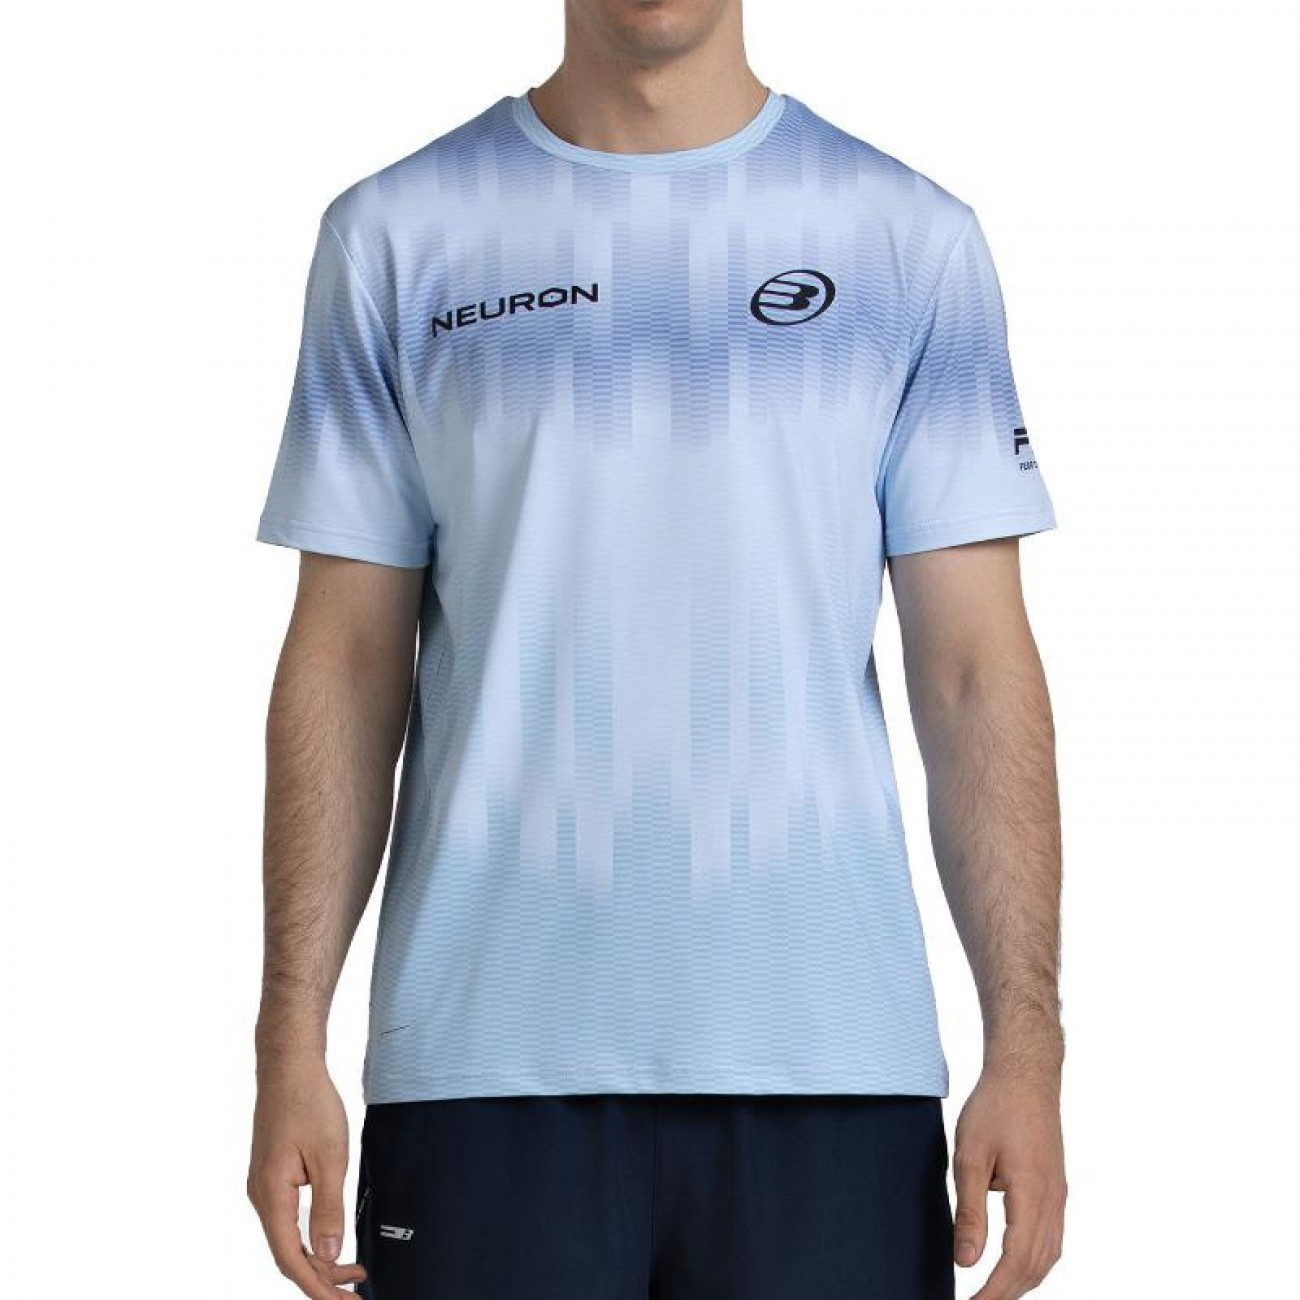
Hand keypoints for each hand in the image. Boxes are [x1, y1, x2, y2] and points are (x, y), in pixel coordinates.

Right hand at [246, 1062, 366, 1296]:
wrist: (289, 1066)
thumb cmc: (308, 1103)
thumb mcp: (330, 1157)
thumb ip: (329, 1208)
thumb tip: (329, 1252)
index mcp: (271, 1195)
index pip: (290, 1258)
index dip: (316, 1286)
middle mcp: (260, 1195)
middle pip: (287, 1253)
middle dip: (320, 1278)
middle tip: (354, 1292)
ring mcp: (264, 1186)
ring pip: (287, 1237)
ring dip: (317, 1257)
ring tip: (350, 1270)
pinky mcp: (272, 1176)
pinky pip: (287, 1218)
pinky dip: (309, 1235)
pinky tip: (329, 1238)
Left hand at [951, 1064, 1066, 1298]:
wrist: (1026, 1073)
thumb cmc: (995, 1107)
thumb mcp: (970, 1156)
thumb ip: (970, 1211)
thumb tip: (966, 1261)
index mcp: (1032, 1194)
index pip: (1016, 1261)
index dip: (995, 1291)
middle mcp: (1053, 1200)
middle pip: (1036, 1265)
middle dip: (1009, 1292)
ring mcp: (1059, 1194)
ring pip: (1049, 1254)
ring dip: (1024, 1279)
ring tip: (995, 1292)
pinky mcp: (1056, 1186)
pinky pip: (1052, 1236)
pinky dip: (1034, 1259)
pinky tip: (1014, 1261)